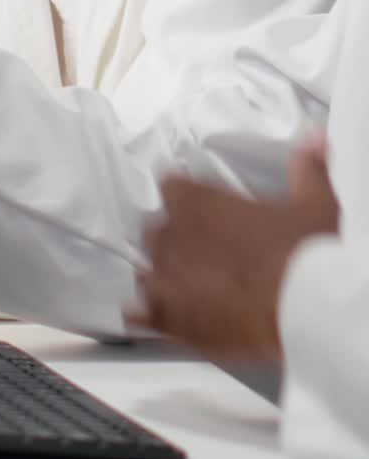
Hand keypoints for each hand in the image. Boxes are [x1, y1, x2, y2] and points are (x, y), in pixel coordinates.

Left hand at [132, 138, 338, 359]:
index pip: (171, 185)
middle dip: (173, 236)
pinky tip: (147, 316)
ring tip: (181, 284)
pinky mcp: (175, 319)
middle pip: (156, 229)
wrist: (304, 307)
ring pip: (147, 270)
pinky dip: (144, 313)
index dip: (183, 193)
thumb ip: (307, 168)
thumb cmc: (304, 251)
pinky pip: (143, 313)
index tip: (194, 201)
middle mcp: (176, 235)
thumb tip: (312, 140)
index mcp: (201, 202)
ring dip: (161, 273)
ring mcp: (170, 279)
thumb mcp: (314, 203)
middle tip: (199, 247)